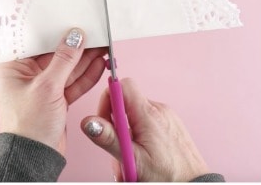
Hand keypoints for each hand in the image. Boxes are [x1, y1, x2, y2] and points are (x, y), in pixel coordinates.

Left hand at [0, 28, 105, 155]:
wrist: (35, 158)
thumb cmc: (28, 124)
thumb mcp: (47, 87)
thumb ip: (64, 60)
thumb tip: (75, 35)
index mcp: (13, 64)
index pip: (33, 39)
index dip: (52, 28)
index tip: (69, 17)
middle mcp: (25, 72)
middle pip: (53, 52)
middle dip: (74, 44)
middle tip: (93, 31)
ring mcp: (41, 85)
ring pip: (66, 67)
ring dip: (84, 58)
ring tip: (103, 45)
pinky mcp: (55, 99)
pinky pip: (71, 82)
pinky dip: (85, 75)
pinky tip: (100, 63)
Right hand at [82, 77, 210, 180]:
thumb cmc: (169, 177)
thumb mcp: (134, 160)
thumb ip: (109, 139)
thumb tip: (88, 122)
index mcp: (148, 113)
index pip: (122, 85)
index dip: (108, 99)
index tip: (106, 120)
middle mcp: (159, 109)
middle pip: (126, 104)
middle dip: (117, 126)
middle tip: (119, 150)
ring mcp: (168, 117)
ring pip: (136, 116)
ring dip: (129, 135)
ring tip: (134, 160)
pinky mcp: (173, 125)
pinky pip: (150, 123)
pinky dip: (142, 136)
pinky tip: (145, 156)